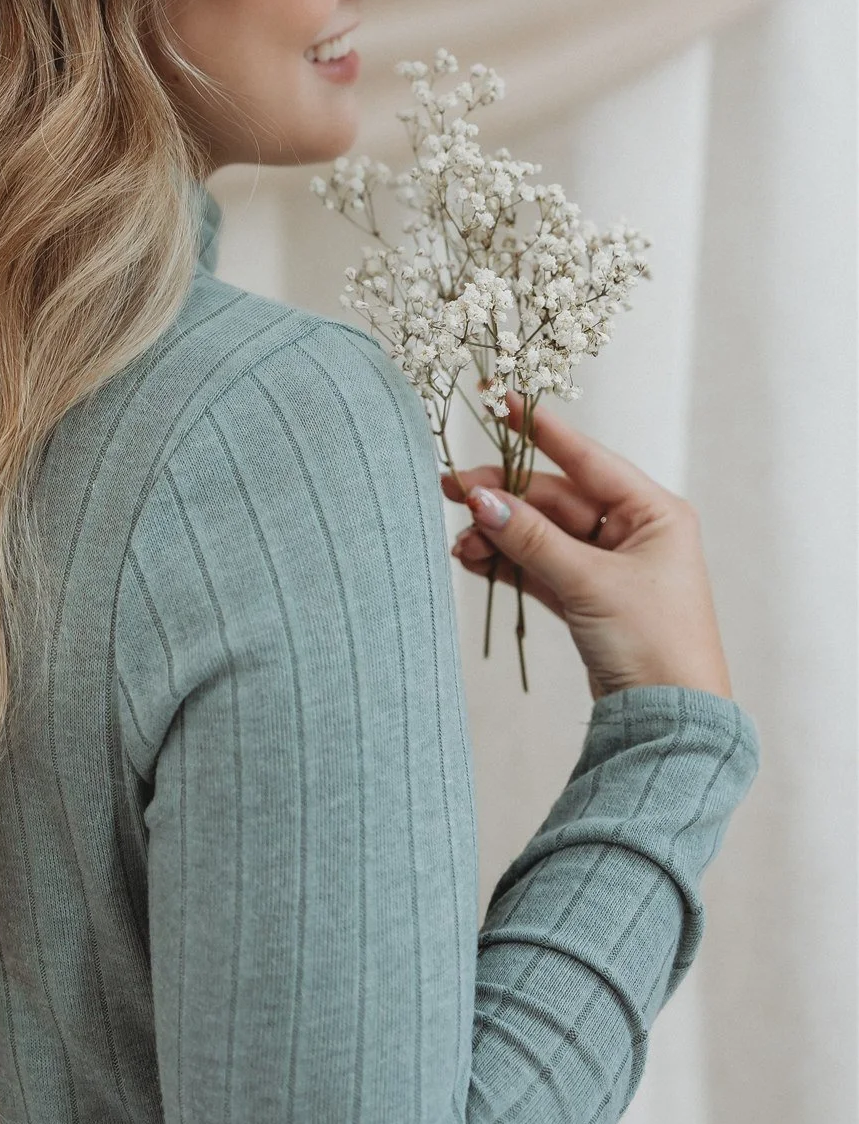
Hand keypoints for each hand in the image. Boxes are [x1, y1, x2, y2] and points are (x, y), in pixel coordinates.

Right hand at [439, 391, 734, 702]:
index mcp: (653, 513)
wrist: (670, 724)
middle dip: (504, 500)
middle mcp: (634, 532)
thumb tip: (481, 501)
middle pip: (555, 500)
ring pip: (542, 535)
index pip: (586, 458)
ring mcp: (610, 566)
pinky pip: (540, 567)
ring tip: (459, 545)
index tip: (502, 399)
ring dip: (500, 535)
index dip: (541, 430)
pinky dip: (509, 563)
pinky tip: (473, 559)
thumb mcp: (589, 582)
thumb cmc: (652, 643)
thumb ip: (532, 539)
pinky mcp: (590, 598)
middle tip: (453, 493)